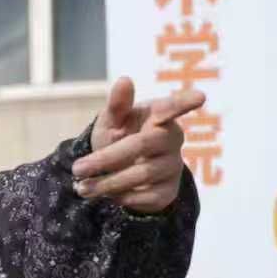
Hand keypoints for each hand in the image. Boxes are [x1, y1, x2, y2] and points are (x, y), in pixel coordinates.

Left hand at [71, 77, 206, 213]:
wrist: (119, 171)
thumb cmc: (118, 136)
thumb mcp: (111, 121)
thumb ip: (117, 104)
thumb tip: (124, 80)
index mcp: (159, 116)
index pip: (172, 108)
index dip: (183, 103)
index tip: (199, 97)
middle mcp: (171, 140)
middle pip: (141, 145)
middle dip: (106, 159)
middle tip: (77, 169)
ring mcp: (173, 166)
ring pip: (141, 175)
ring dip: (107, 183)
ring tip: (82, 188)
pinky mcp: (169, 191)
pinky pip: (148, 197)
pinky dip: (124, 197)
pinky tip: (109, 196)